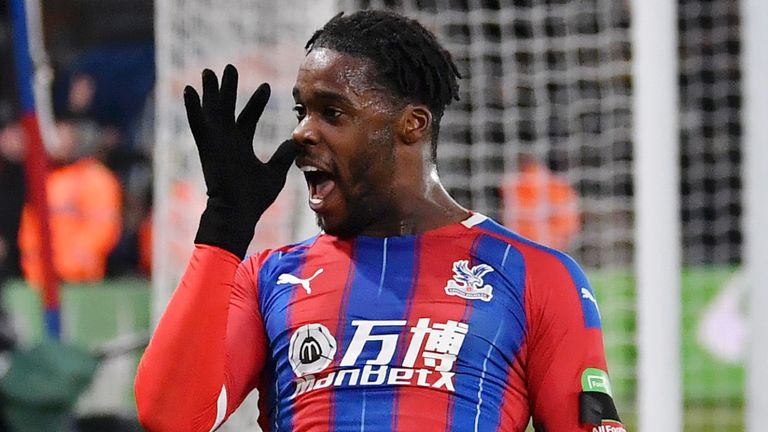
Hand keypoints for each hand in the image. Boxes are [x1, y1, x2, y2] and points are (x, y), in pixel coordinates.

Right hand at [184, 65, 296, 257]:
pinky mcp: (207, 149)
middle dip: (227, 89)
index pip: (248, 118)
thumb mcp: (275, 173)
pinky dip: (192, 109)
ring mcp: (216, 144)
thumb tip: (296, 142)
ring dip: (211, 91)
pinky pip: (198, 126)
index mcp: (240, 146)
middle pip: (226, 109)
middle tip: (228, 67)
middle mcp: (226, 142)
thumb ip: (283, 156)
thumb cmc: (255, 198)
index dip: (255, 102)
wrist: (237, 213)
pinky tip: (189, 91)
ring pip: (212, 112)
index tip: (265, 85)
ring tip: (209, 71)